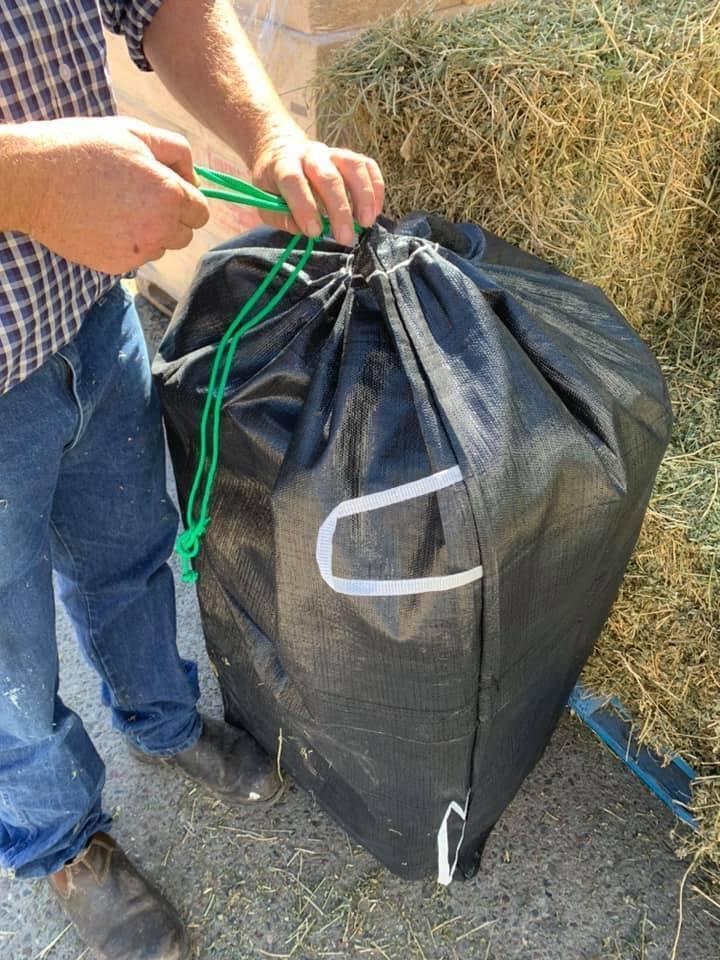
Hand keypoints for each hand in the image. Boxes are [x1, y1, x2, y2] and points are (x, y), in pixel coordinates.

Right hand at [15, 116, 208, 273]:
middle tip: (140, 197)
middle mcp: (160, 229)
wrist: (34, 180)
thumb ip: (177, 152)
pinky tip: (104, 222)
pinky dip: (128, 244)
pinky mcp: (117, 265)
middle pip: (185, 234)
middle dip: (172, 218)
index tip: (165, 188)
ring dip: (151, 232)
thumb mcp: (136, 133)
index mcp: (170, 195)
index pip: (201, 211)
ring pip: (162, 247)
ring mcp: (139, 251)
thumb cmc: (84, 148)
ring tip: (119, 208)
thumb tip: (196, 178)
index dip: (186, 198)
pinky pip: (137, 258)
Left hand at [252, 133, 384, 245]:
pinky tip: (374, 211)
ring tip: (366, 223)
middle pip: (328, 177)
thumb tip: (303, 231)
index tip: (314, 233)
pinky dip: (375, 189)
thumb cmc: (275, 186)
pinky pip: (368, 166)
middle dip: (339, 209)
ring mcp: (332, 152)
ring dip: (364, 197)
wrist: (282, 153)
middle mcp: (310, 154)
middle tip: (345, 238)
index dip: (304, 207)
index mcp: (283, 164)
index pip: (294, 181)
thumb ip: (281, 218)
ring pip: (353, 167)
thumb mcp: (266, 203)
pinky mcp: (349, 157)